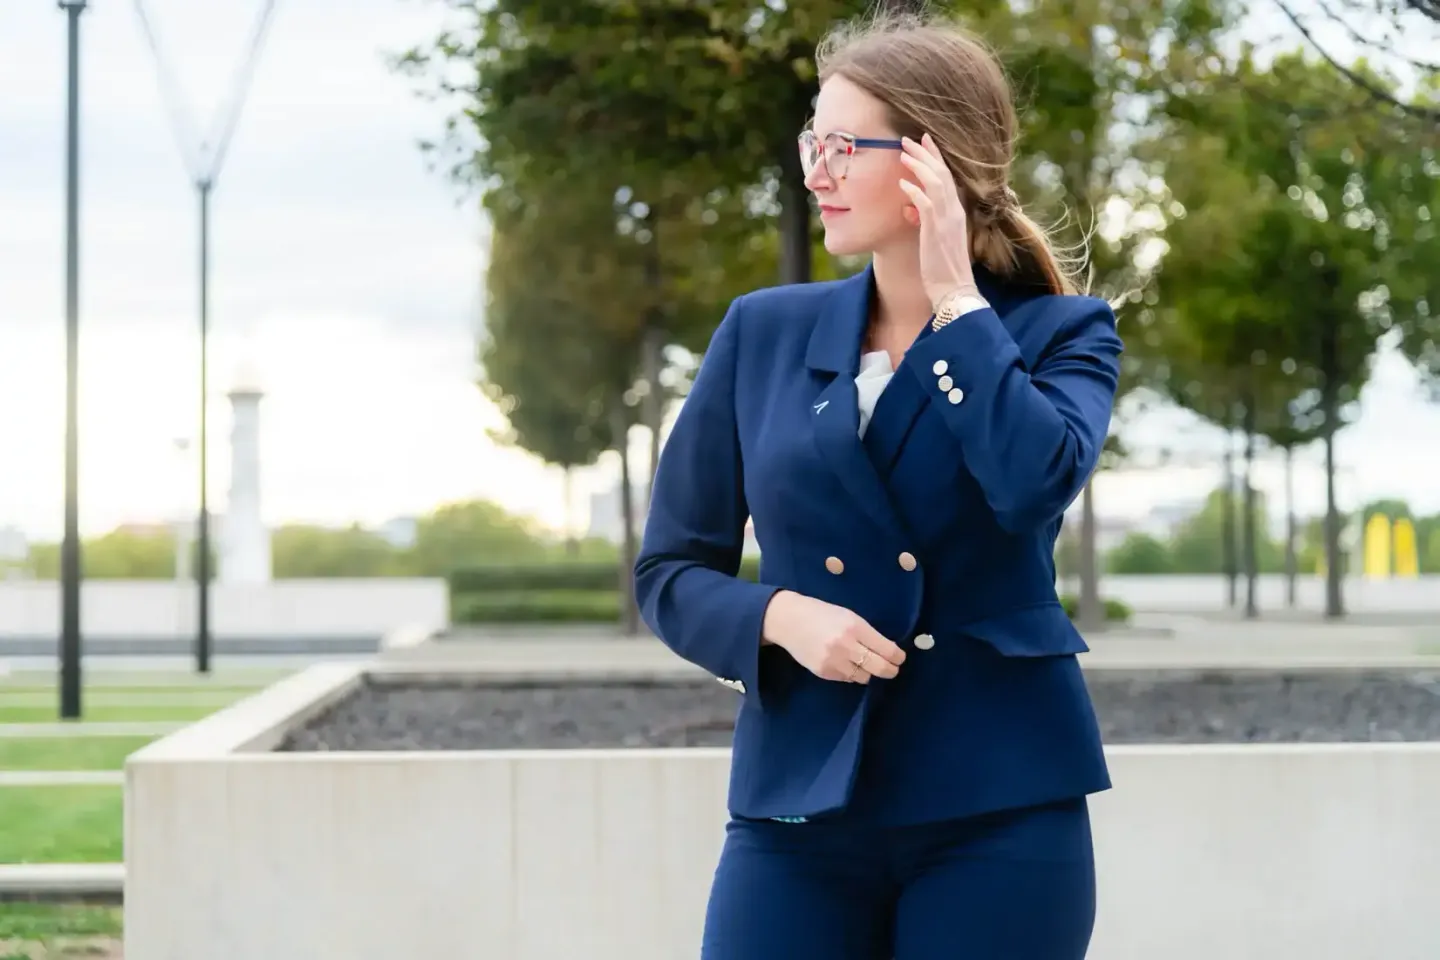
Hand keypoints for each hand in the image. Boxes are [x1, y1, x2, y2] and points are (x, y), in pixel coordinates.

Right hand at [762, 591, 905, 683]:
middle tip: (892, 669)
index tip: (900, 658)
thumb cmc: (822, 614)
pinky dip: (851, 673)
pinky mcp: (824, 672)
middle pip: (879, 668)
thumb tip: (888, 651)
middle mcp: (846, 646)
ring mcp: (834, 661)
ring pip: (864, 677)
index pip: (887, 650)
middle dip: (890, 670)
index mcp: (855, 627)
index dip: (898, 657)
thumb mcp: (849, 616)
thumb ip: (867, 633)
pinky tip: (845, 662)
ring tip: (864, 663)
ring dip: (868, 672)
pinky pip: (847, 679)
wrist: (789, 620)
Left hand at [897, 133, 978, 310]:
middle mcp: (955, 211)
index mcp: (956, 212)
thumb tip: (909, 209)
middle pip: (942, 173)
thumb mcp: (935, 239)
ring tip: (903, 152)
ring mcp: (947, 220)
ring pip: (936, 182)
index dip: (936, 157)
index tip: (925, 141)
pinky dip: (914, 191)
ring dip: (919, 165)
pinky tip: (902, 183)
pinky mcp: (937, 231)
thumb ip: (925, 220)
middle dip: (926, 153)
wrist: (954, 290)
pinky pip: (926, 204)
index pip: (947, 176)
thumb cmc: (943, 268)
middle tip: (910, 138)